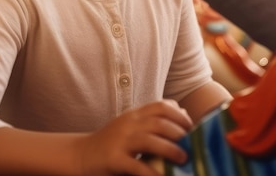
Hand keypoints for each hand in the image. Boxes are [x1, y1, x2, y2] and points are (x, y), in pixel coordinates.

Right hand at [77, 100, 191, 175]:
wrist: (82, 155)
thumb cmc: (111, 142)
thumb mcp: (131, 124)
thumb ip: (153, 118)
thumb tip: (181, 111)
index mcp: (134, 115)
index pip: (160, 106)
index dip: (179, 115)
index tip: (191, 127)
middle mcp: (128, 124)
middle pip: (158, 122)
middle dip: (179, 132)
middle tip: (193, 143)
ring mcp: (121, 141)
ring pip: (150, 140)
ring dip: (170, 149)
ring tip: (183, 158)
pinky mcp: (115, 160)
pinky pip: (137, 166)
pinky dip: (153, 172)